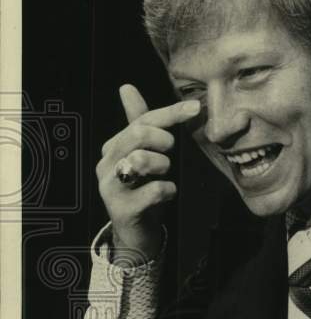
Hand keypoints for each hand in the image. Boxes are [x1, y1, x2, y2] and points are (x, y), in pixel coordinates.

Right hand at [96, 84, 200, 261]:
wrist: (137, 232)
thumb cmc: (143, 189)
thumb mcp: (143, 153)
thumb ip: (141, 123)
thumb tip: (126, 87)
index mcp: (114, 146)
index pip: (142, 120)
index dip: (170, 113)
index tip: (195, 108)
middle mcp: (107, 163)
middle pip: (138, 135)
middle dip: (163, 140)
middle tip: (170, 152)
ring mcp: (110, 186)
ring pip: (141, 160)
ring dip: (162, 165)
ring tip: (163, 174)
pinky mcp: (121, 209)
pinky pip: (154, 190)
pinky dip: (168, 190)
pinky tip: (166, 194)